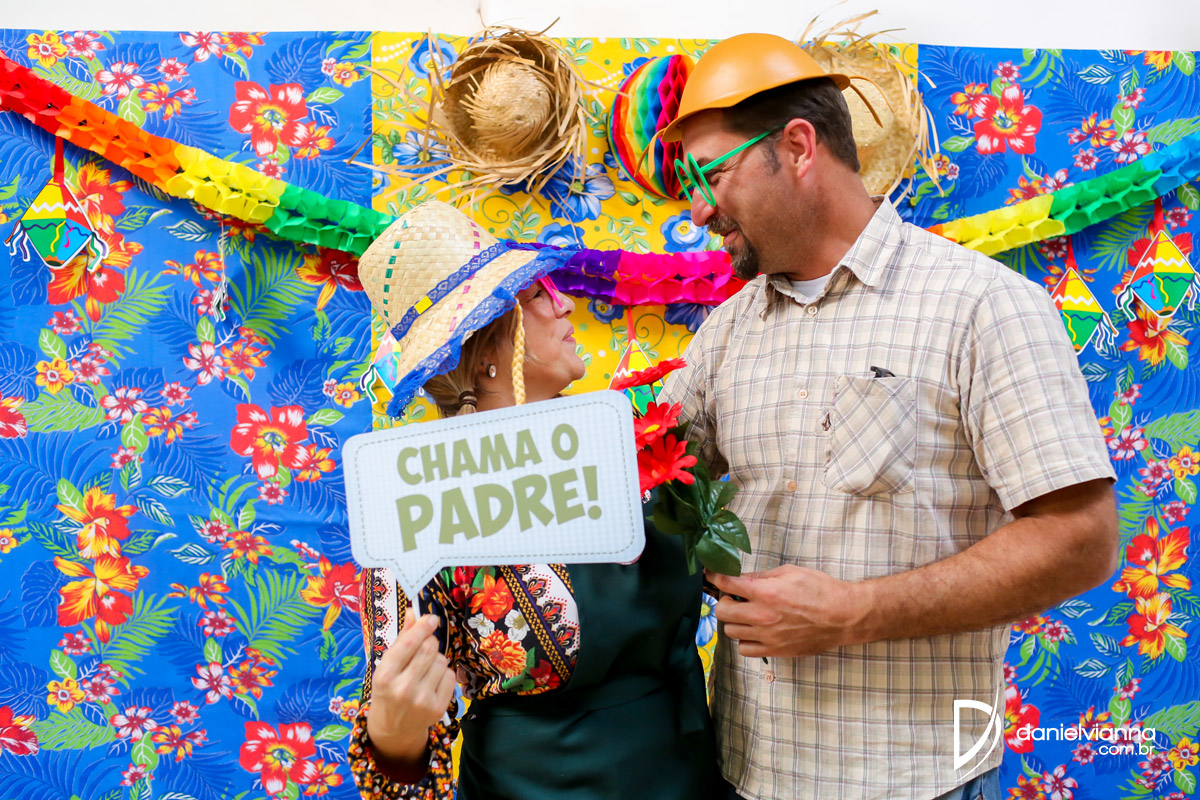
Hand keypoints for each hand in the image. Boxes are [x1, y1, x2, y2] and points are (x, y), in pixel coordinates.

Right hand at [366, 608, 456, 765]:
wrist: (394, 730)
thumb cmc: (388, 691)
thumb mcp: (387, 666)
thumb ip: (402, 639)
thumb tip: (413, 612)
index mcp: (384, 676)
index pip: (409, 644)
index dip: (422, 627)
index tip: (431, 618)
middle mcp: (403, 689)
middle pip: (428, 649)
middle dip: (430, 641)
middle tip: (425, 645)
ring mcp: (422, 700)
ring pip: (441, 661)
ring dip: (436, 658)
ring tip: (425, 668)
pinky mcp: (438, 708)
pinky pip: (450, 676)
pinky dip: (444, 673)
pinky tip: (433, 680)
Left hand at [707, 565, 870, 657]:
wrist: (843, 616)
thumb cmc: (820, 590)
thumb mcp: (790, 572)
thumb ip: (762, 577)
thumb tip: (741, 578)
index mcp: (765, 593)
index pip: (726, 584)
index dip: (714, 577)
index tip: (711, 574)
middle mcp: (762, 616)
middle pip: (722, 611)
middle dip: (725, 601)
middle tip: (735, 598)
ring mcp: (767, 636)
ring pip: (731, 632)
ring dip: (735, 621)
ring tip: (748, 615)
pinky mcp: (775, 650)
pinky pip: (745, 649)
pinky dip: (745, 640)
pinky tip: (756, 631)